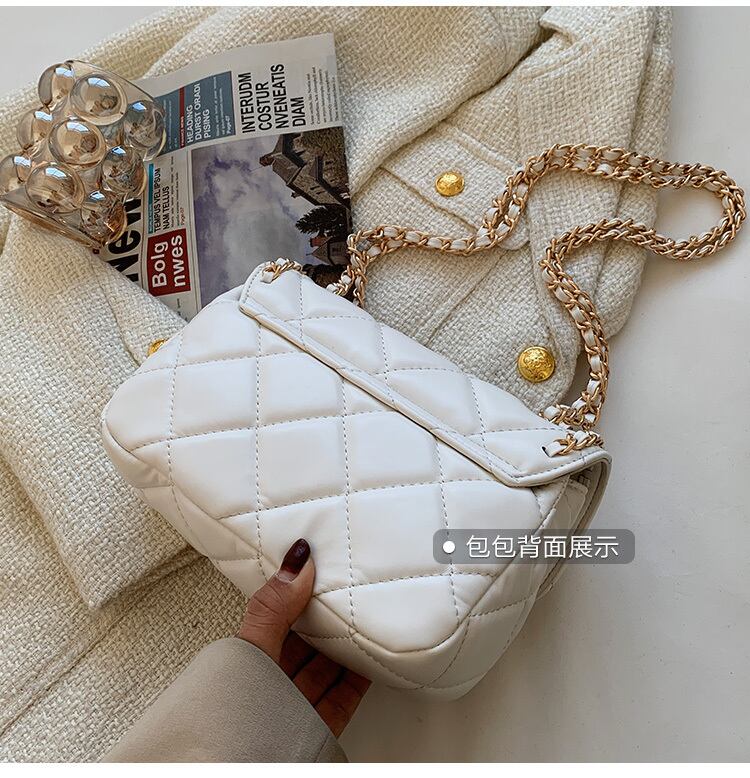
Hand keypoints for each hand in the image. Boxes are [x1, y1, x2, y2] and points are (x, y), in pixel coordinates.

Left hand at [237, 538, 369, 736]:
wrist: (241, 768)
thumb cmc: (233, 713)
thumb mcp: (251, 647)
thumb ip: (274, 607)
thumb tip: (297, 561)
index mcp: (244, 660)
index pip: (273, 620)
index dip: (293, 596)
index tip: (316, 572)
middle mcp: (267, 685)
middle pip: (302, 645)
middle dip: (322, 620)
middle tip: (345, 591)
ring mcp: (292, 707)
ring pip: (323, 669)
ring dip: (343, 646)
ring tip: (363, 617)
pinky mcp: (316, 727)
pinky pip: (342, 695)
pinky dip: (358, 676)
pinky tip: (370, 658)